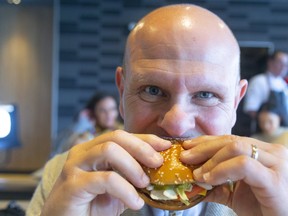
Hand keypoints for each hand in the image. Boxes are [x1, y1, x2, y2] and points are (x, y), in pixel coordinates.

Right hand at [41, 130, 170, 215]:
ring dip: (133, 166)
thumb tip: (159, 167)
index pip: (122, 135)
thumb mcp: (118, 187)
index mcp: (93, 149)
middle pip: (115, 136)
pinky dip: (126, 190)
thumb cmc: (92, 205)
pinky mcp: (72, 184)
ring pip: (109, 150)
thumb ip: (132, 174)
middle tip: (158, 163)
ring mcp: (75, 166)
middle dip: (141, 148)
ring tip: (145, 184)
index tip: (165, 146)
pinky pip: (106, 179)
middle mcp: (82, 152)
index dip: (145, 139)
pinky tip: (135, 202)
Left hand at [180, 135, 287, 215]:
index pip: (230, 139)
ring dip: (211, 160)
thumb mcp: (236, 194)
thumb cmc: (264, 210)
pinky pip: (243, 165)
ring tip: (198, 174)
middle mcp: (273, 153)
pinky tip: (210, 179)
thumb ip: (216, 185)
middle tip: (185, 158)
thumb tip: (191, 181)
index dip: (206, 141)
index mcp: (264, 152)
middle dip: (203, 148)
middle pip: (231, 140)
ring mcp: (276, 164)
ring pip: (236, 148)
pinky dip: (222, 170)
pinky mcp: (275, 179)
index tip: (187, 147)